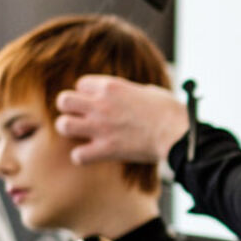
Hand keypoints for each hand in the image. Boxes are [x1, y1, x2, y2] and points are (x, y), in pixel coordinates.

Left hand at [53, 75, 188, 166]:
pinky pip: (77, 155)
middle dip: (70, 108)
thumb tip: (129, 95)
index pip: (80, 84)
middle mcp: (101, 105)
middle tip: (82, 116)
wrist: (177, 134)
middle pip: (63, 101)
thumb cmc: (169, 111)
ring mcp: (101, 127)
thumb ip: (130, 91)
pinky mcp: (105, 149)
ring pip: (63, 125)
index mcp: (111, 86)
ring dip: (71, 130)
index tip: (98, 101)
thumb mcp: (149, 90)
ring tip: (83, 134)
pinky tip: (93, 153)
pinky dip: (83, 156)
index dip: (88, 93)